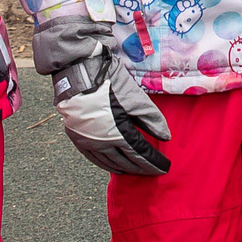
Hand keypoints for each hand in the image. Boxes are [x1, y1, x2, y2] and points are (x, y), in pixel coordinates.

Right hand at [35, 7, 171, 176]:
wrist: (76, 69)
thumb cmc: (110, 81)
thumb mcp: (136, 98)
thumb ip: (152, 119)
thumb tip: (165, 138)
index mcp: (117, 132)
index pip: (140, 154)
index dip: (153, 162)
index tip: (165, 167)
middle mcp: (100, 141)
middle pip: (125, 161)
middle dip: (141, 168)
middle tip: (154, 172)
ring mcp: (85, 140)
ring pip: (108, 162)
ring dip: (124, 168)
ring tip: (135, 171)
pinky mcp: (76, 135)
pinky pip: (93, 157)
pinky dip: (105, 163)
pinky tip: (113, 165)